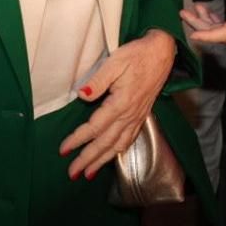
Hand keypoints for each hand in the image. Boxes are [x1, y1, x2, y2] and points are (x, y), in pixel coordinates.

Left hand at [58, 29, 176, 181]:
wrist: (162, 52)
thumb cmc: (137, 55)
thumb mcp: (115, 62)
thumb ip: (98, 81)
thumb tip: (82, 96)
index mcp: (121, 103)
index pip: (95, 127)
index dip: (78, 139)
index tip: (64, 150)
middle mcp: (130, 115)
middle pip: (105, 142)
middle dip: (88, 159)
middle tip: (72, 173)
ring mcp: (137, 116)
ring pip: (118, 145)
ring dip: (102, 160)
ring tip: (88, 173)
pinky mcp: (142, 115)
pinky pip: (129, 139)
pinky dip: (118, 151)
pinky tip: (111, 155)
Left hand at [179, 0, 225, 48]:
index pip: (220, 34)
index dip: (204, 34)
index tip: (191, 34)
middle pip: (218, 34)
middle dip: (200, 24)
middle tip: (184, 12)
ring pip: (224, 33)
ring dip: (210, 23)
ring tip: (198, 9)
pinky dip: (220, 24)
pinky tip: (213, 15)